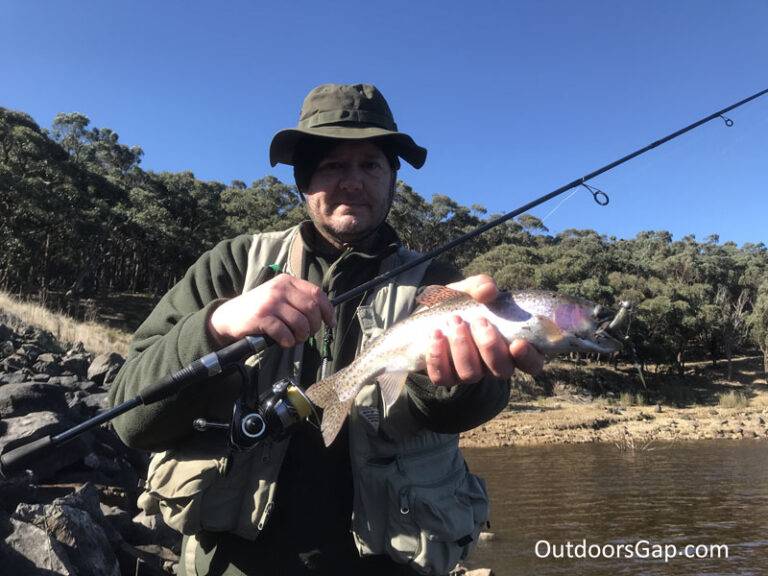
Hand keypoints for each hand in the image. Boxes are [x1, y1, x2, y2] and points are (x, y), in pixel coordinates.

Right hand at [209, 274, 334, 346]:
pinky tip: (283, 342)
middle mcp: (280, 289)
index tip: (330, 322)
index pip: (316, 293)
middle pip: (311, 308)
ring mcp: (270, 302)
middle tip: (307, 334)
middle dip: (314, 326)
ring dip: (301, 336)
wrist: (229, 316)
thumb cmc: (259, 309)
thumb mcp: (278, 296)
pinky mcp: (261, 317)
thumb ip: (298, 300)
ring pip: (300, 322)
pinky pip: (284, 332)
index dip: (327, 310)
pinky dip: (288, 341)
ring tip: (295, 339)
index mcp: (287, 281)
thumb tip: (324, 313)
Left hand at [425, 274, 543, 386]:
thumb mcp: (472, 289)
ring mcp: (470, 373)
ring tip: (455, 321)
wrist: (431, 314)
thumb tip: (488, 291)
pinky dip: (438, 356)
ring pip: (471, 374)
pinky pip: (442, 377)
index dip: (528, 358)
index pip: (532, 363)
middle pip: (502, 370)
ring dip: (463, 347)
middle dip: (490, 346)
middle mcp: (494, 364)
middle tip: (479, 321)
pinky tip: (436, 335)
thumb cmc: (462, 302)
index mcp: (512, 345)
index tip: (519, 343)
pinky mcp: (445, 377)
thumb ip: (482, 285)